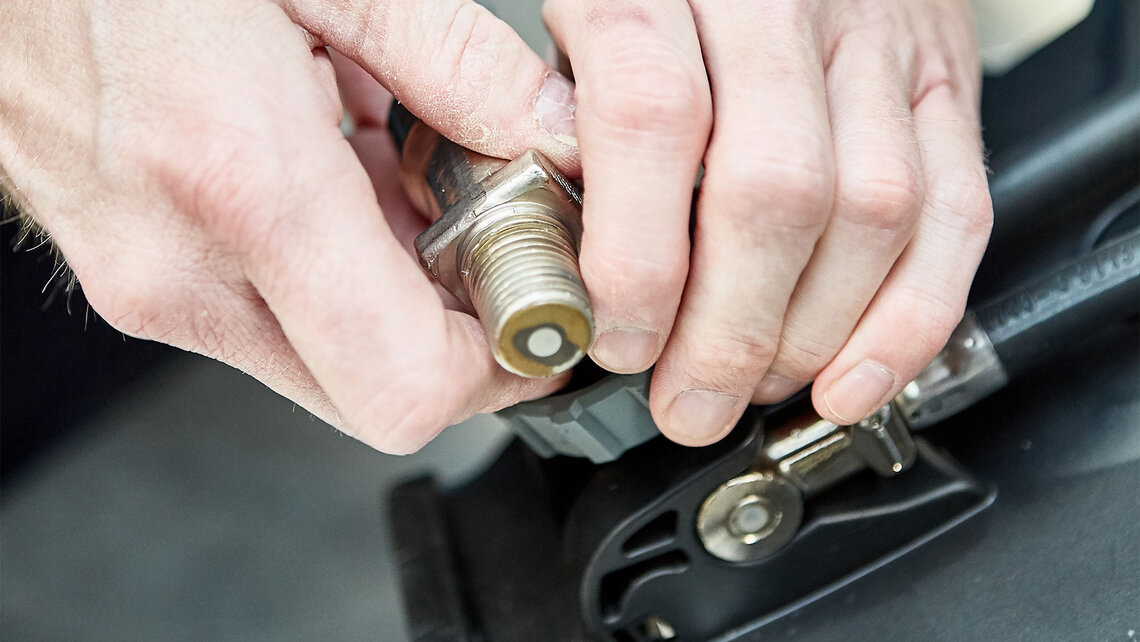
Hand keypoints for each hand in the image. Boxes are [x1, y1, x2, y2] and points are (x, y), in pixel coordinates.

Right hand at [0, 1, 581, 453]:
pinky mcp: (135, 273)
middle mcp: (182, 265)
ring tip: (411, 185)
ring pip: (326, 361)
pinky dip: (336, 272)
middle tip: (493, 240)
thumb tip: (552, 133)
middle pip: (375, 392)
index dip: (501, 370)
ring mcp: (149, 281)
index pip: (408, 384)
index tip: (539, 313)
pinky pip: (273, 315)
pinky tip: (347, 177)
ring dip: (397, 297)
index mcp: (242, 183)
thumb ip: (457, 62)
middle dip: (459, 334)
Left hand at [542, 0, 993, 443]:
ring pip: (869, 212)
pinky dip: (910, 318)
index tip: (619, 339)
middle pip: (771, 189)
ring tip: (753, 386)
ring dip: (810, 336)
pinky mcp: (944, 79)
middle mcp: (780, 1)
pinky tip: (855, 376)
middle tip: (687, 402)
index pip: (653, 119)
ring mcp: (876, 40)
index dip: (636, 258)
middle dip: (726, 332)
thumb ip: (567, 124)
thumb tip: (568, 268)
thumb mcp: (579, 24)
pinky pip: (956, 211)